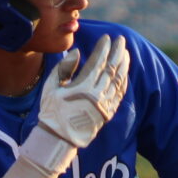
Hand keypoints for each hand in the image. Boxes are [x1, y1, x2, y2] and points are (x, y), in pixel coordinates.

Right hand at [33, 34, 128, 150]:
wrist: (58, 139)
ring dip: (123, 65)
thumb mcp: (51, 87)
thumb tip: (77, 52)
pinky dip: (123, 81)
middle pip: (111, 69)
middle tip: (121, 39)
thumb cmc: (51, 111)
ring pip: (119, 80)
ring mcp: (104, 105)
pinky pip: (119, 94)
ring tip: (126, 52)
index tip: (106, 38)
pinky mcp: (108, 113)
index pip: (98, 62)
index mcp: (82, 87)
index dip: (103, 48)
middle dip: (117, 52)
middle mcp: (96, 95)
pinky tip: (124, 73)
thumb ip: (63, 68)